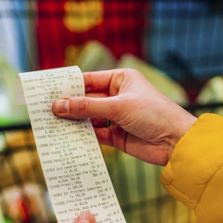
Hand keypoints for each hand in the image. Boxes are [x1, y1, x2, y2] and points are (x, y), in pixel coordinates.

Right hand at [52, 69, 196, 164]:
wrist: (176, 143)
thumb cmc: (154, 115)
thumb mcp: (118, 107)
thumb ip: (86, 107)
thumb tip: (58, 105)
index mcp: (120, 80)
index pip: (88, 81)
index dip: (68, 87)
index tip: (48, 92)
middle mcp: (117, 97)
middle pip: (86, 100)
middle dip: (68, 107)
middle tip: (45, 112)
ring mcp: (116, 117)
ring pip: (88, 118)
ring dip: (74, 123)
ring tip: (52, 126)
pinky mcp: (117, 136)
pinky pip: (95, 135)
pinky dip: (83, 137)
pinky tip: (68, 138)